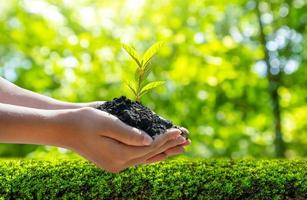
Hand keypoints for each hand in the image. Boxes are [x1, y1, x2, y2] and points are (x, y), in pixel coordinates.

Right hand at [58, 107, 189, 171]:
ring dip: (164, 151)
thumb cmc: (84, 121)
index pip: (150, 146)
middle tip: (187, 139)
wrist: (64, 129)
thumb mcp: (107, 123)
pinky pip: (138, 158)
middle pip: (151, 153)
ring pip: (146, 157)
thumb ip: (129, 133)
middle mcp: (119, 163)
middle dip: (169, 145)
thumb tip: (150, 141)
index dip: (166, 138)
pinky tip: (159, 153)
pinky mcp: (114, 160)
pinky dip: (151, 154)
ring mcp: (116, 164)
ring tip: (180, 147)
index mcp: (119, 155)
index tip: (180, 130)